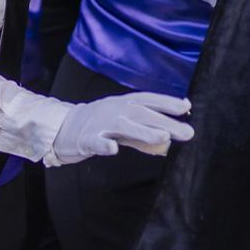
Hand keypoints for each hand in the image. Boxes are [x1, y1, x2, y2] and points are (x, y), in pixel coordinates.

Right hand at [50, 92, 192, 164]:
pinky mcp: (86, 140)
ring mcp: (99, 124)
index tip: (186, 107)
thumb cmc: (99, 125)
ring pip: (122, 126)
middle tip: (187, 132)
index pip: (147, 100)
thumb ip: (145, 130)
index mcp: (122, 104)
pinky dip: (103, 144)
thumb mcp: (124, 124)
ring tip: (163, 137)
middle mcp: (113, 110)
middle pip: (140, 113)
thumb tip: (172, 136)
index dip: (166, 102)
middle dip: (165, 121)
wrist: (61, 128)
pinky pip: (95, 142)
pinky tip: (112, 149)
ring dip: (143, 131)